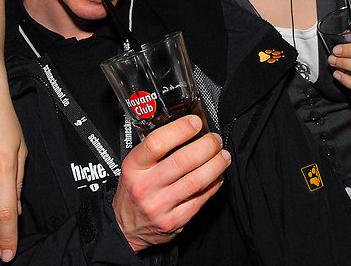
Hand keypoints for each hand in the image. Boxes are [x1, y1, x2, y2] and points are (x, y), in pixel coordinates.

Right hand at [113, 115, 230, 251]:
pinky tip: (217, 176)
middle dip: (207, 146)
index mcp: (134, 167)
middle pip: (183, 161)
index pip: (157, 143)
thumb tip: (187, 129)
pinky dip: (214, 184)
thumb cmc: (135, 190)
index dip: (180, 129)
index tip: (195, 122)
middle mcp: (145, 186)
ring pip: (196, 181)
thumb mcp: (135, 166)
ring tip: (223, 156)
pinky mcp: (174, 221)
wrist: (127, 227)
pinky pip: (201, 200)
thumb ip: (156, 149)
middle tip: (215, 140)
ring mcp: (160, 205)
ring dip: (216, 165)